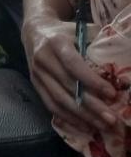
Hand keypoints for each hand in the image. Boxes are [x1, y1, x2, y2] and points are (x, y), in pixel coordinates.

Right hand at [22, 17, 119, 137]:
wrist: (34, 30)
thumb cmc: (65, 31)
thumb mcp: (79, 31)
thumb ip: (95, 46)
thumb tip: (121, 68)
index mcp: (55, 42)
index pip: (73, 65)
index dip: (92, 81)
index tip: (112, 94)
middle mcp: (43, 58)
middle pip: (67, 87)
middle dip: (91, 106)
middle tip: (112, 120)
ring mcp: (36, 73)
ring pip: (59, 100)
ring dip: (82, 116)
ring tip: (102, 127)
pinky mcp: (34, 84)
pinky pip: (50, 105)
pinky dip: (68, 118)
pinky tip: (85, 126)